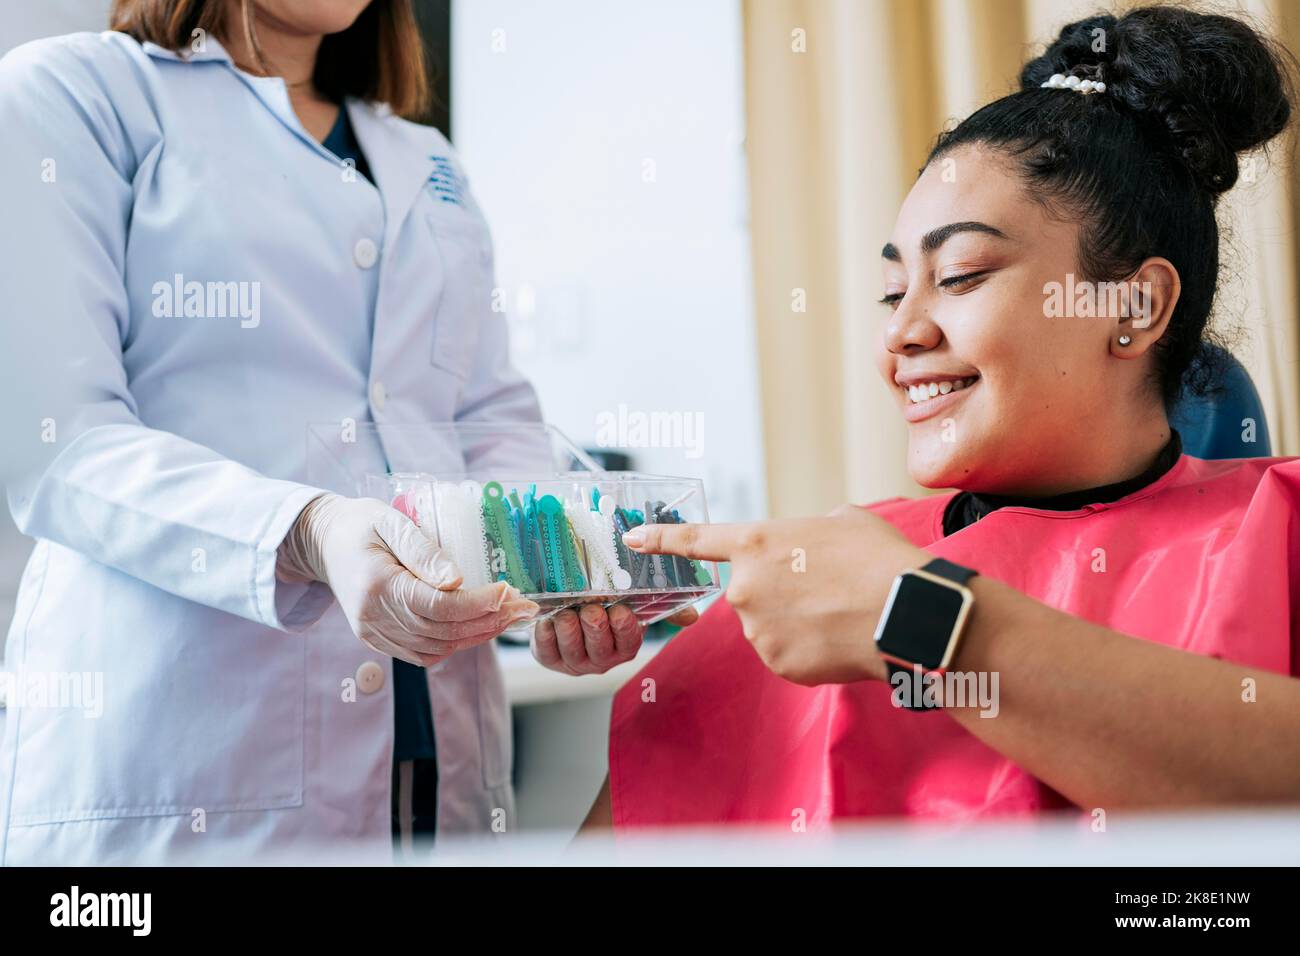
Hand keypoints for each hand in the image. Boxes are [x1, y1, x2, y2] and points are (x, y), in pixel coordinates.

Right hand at [278, 493, 538, 666]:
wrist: (322, 542)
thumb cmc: (360, 524)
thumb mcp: (391, 521)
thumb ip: (424, 550)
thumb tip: (458, 579)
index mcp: (377, 585)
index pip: (438, 606)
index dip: (478, 604)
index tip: (509, 592)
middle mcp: (373, 616)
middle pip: (441, 631)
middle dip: (488, 621)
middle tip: (523, 607)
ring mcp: (373, 633)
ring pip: (436, 647)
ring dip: (476, 636)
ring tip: (509, 617)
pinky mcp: (376, 639)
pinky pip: (421, 653)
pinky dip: (453, 645)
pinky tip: (476, 629)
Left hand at [531, 603, 698, 674]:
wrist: (564, 608)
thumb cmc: (603, 605)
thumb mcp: (632, 605)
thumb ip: (660, 608)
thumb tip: (692, 617)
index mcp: (624, 647)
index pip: (628, 642)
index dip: (624, 628)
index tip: (621, 611)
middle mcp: (600, 659)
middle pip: (599, 647)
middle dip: (595, 627)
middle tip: (591, 609)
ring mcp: (574, 661)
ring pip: (572, 649)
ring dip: (569, 629)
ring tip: (567, 612)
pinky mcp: (548, 658)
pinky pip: (546, 650)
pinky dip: (546, 633)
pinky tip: (547, 618)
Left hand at [622, 506, 925, 685]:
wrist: (906, 612)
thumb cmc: (879, 559)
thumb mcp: (841, 521)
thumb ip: (807, 531)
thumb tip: (810, 548)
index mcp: (756, 543)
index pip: (695, 541)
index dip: (661, 539)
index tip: (632, 538)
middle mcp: (745, 588)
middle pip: (750, 592)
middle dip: (779, 592)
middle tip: (824, 590)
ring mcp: (758, 631)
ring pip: (769, 626)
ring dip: (796, 623)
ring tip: (839, 613)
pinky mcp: (778, 665)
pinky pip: (786, 655)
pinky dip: (809, 651)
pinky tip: (839, 639)